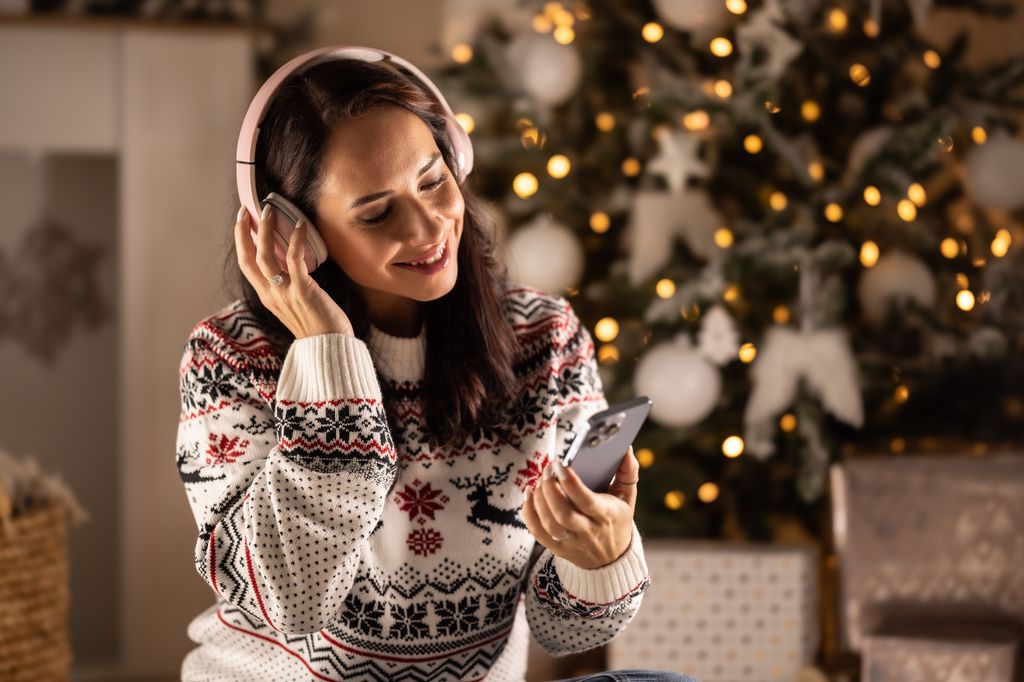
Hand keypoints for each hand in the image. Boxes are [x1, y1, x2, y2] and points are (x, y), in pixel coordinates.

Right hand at [234, 205, 353, 338]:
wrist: (330, 348)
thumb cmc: (319, 327)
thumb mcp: (295, 307)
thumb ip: (288, 288)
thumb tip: (293, 266)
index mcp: (267, 297)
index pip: (246, 266)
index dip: (241, 242)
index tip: (242, 222)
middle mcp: (271, 295)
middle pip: (248, 258)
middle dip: (244, 232)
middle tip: (248, 209)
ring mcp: (284, 293)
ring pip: (266, 256)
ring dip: (265, 231)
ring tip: (270, 211)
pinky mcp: (302, 291)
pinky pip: (294, 259)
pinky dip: (296, 240)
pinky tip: (300, 226)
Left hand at [522, 446, 639, 569]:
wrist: (612, 558)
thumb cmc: (617, 520)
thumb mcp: (627, 498)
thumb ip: (628, 473)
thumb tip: (627, 451)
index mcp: (606, 515)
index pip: (586, 501)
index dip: (571, 483)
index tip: (560, 464)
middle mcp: (588, 531)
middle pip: (564, 514)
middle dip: (550, 489)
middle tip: (547, 470)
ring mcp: (572, 542)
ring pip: (549, 525)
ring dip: (539, 500)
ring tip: (540, 481)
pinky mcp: (558, 549)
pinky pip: (538, 533)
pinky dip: (529, 513)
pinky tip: (530, 494)